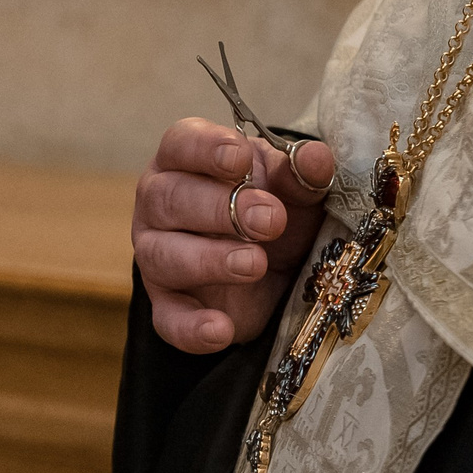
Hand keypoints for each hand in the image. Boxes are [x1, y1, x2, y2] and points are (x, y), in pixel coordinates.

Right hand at [135, 119, 334, 353]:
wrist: (274, 265)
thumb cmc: (274, 207)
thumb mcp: (293, 187)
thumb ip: (301, 173)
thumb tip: (314, 158)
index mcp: (186, 161)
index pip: (180, 144)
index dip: (205, 149)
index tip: (239, 158)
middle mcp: (160, 204)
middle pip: (169, 198)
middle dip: (220, 208)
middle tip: (270, 219)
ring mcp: (158, 255)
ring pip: (163, 255)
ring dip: (209, 259)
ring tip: (254, 264)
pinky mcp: (169, 305)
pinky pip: (168, 319)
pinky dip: (192, 327)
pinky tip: (220, 329)